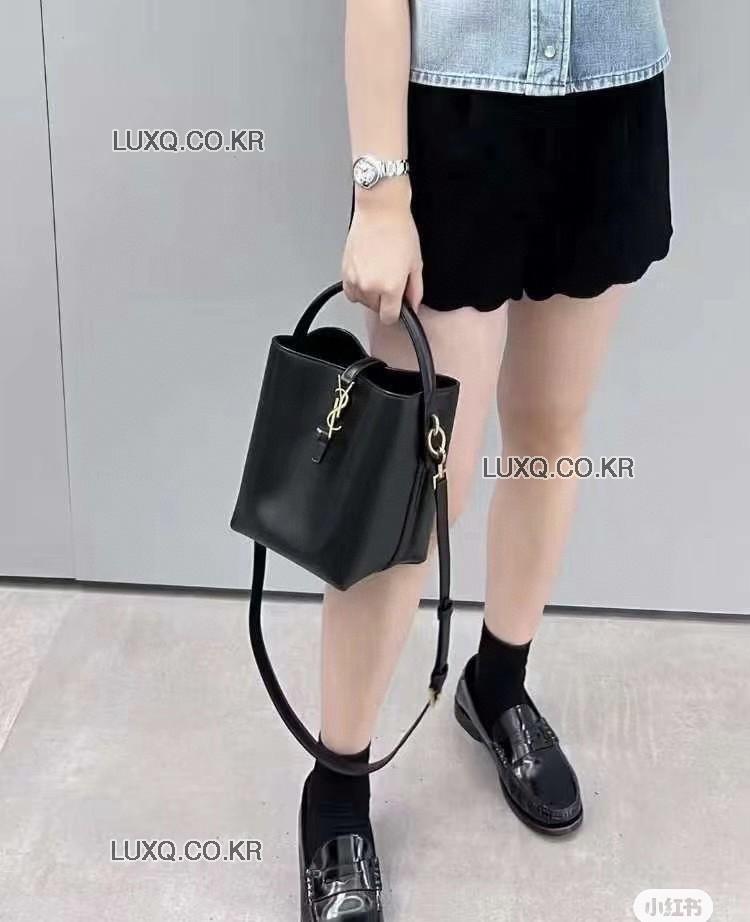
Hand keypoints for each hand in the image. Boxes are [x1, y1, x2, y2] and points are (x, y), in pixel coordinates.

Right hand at [341, 182, 422, 324]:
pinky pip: (350, 291)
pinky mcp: (345, 271)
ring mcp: (355, 280)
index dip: (396, 313)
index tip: (398, 307)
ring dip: (370, 293)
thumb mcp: (416, 263)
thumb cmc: (398, 230)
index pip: (389, 317)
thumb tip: (413, 304)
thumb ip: (416, 289)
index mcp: (390, 288)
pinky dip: (358, 287)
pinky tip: (367, 273)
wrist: (380, 210)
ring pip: (362, 301)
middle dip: (384, 300)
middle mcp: (370, 287)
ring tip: (378, 272)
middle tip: (391, 279)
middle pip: (375, 309)